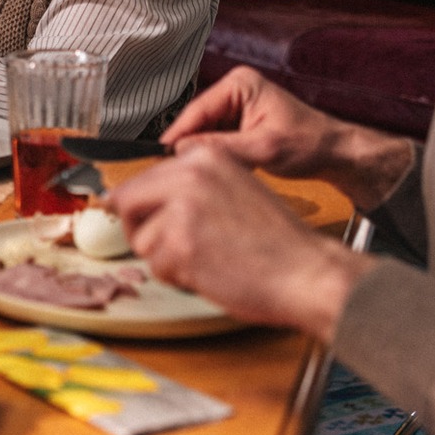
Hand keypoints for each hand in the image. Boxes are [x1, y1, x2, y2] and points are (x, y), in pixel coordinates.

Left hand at [107, 140, 371, 343]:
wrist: (308, 271)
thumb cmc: (277, 241)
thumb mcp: (233, 190)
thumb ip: (188, 188)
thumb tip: (126, 199)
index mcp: (204, 155)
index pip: (141, 178)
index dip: (144, 208)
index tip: (151, 220)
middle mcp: (189, 174)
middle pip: (127, 203)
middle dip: (143, 230)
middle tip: (174, 248)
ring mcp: (183, 208)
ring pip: (140, 239)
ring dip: (166, 259)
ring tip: (207, 260)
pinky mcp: (181, 244)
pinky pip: (156, 267)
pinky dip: (179, 278)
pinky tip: (212, 272)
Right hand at [161, 66, 414, 211]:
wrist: (335, 153)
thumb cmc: (310, 143)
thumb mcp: (263, 148)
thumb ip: (222, 147)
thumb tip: (183, 151)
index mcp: (240, 83)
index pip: (197, 110)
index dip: (177, 135)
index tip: (160, 157)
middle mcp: (235, 90)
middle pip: (196, 121)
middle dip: (190, 146)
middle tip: (178, 172)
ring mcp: (236, 106)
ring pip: (203, 133)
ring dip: (203, 153)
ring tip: (200, 174)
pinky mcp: (238, 123)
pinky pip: (215, 140)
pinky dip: (214, 156)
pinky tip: (216, 171)